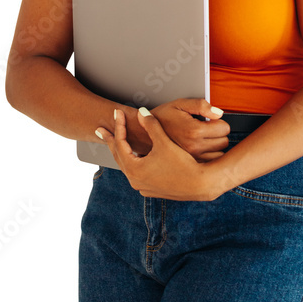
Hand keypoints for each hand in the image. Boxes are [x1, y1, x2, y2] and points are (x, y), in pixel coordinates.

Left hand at [95, 107, 216, 200]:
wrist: (200, 184)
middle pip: (119, 156)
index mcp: (134, 168)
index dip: (119, 126)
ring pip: (128, 166)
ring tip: (117, 143)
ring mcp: (142, 186)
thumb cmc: (183, 163)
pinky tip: (135, 159)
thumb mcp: (165, 142)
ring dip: (122, 152)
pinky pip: (137, 173)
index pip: (120, 143)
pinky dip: (133, 162)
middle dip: (111, 141)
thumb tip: (141, 111)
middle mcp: (135, 180)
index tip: (117, 113)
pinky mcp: (151, 190)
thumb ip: (151, 125)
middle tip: (102, 130)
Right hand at [148, 97, 229, 161]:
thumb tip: (219, 113)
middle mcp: (195, 147)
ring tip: (203, 139)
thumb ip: (201, 105)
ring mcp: (193, 159)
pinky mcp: (191, 166)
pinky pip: (210, 163)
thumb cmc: (163, 117)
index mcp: (194, 131)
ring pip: (220, 154)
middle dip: (218, 134)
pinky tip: (200, 149)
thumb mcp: (180, 104)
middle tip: (206, 129)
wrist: (145, 134)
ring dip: (215, 147)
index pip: (224, 128)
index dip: (219, 122)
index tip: (210, 121)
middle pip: (224, 142)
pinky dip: (209, 157)